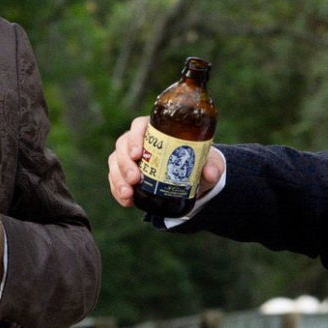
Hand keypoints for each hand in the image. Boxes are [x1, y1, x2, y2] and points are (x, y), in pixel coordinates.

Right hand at [107, 115, 224, 208]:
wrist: (190, 178)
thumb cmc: (197, 162)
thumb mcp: (208, 162)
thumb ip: (212, 166)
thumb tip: (210, 174)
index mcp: (156, 130)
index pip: (139, 126)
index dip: (135, 137)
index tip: (139, 153)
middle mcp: (138, 141)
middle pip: (123, 144)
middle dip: (125, 163)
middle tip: (135, 179)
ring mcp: (129, 157)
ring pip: (115, 162)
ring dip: (118, 178)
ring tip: (128, 193)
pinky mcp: (124, 173)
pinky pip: (115, 179)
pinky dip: (117, 190)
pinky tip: (127, 201)